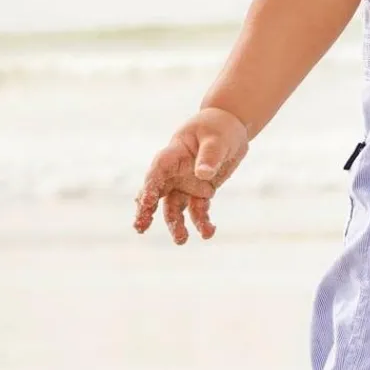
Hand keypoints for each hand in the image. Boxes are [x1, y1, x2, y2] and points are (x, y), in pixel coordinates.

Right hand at [133, 107, 248, 243]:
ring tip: (181, 240)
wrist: (229, 128)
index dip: (150, 187)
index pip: (157, 171)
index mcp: (174, 155)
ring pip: (174, 208)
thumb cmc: (218, 128)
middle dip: (146, 210)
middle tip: (140, 228)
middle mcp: (175, 172)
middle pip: (156, 193)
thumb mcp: (216, 139)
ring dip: (176, 225)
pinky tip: (208, 232)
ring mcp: (185, 184)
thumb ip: (210, 156)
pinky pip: (198, 210)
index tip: (146, 203)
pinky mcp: (200, 192)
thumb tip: (204, 175)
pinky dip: (202, 222)